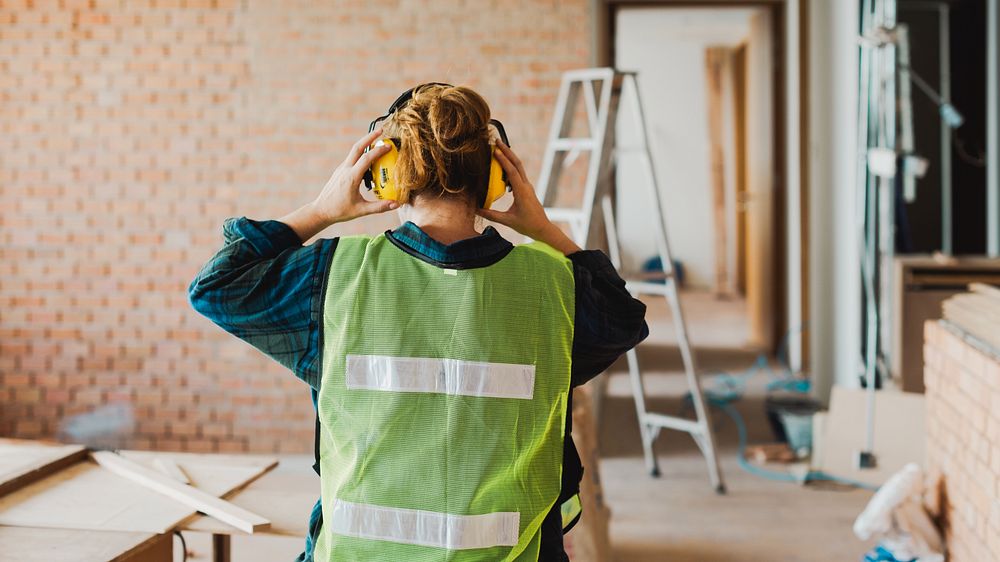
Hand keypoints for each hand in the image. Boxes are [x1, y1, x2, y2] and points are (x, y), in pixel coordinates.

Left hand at [279, 129, 396, 241]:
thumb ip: (380, 207)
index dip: (379, 151)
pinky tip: (369, 159)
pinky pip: (352, 159)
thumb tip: (396, 204)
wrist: (321, 210)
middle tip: (381, 130)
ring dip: (365, 144)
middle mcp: (345, 169)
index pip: (366, 158)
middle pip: (357, 147)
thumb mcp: (362, 210)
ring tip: (377, 142)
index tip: (389, 146)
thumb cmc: (340, 211)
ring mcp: (341, 169)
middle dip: (369, 137)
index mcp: (351, 177)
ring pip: (354, 151)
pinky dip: (361, 154)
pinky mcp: (340, 171)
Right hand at [477, 142, 580, 254]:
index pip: (512, 172)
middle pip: (517, 164)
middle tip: (497, 141)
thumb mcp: (508, 221)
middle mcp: (526, 186)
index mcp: (522, 192)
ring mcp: (527, 186)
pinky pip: (519, 174)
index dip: (504, 161)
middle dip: (507, 151)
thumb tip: (477, 210)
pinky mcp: (527, 189)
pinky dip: (511, 166)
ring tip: (499, 149)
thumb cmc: (527, 225)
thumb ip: (492, 215)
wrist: (543, 228)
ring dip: (509, 157)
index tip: (495, 151)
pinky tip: (503, 166)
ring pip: (519, 167)